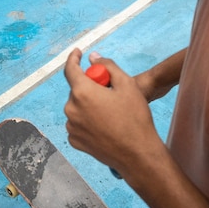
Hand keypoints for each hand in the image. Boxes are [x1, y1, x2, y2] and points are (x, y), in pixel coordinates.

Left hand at [64, 48, 161, 177]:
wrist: (137, 154)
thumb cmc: (135, 118)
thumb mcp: (127, 85)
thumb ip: (107, 66)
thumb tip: (93, 58)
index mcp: (82, 92)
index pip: (70, 69)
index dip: (74, 58)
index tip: (78, 52)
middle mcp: (71, 109)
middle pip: (77, 89)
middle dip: (90, 86)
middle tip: (109, 91)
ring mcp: (71, 126)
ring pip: (77, 106)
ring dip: (89, 104)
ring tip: (110, 113)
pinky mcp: (74, 140)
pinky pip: (78, 123)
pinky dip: (87, 120)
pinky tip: (105, 126)